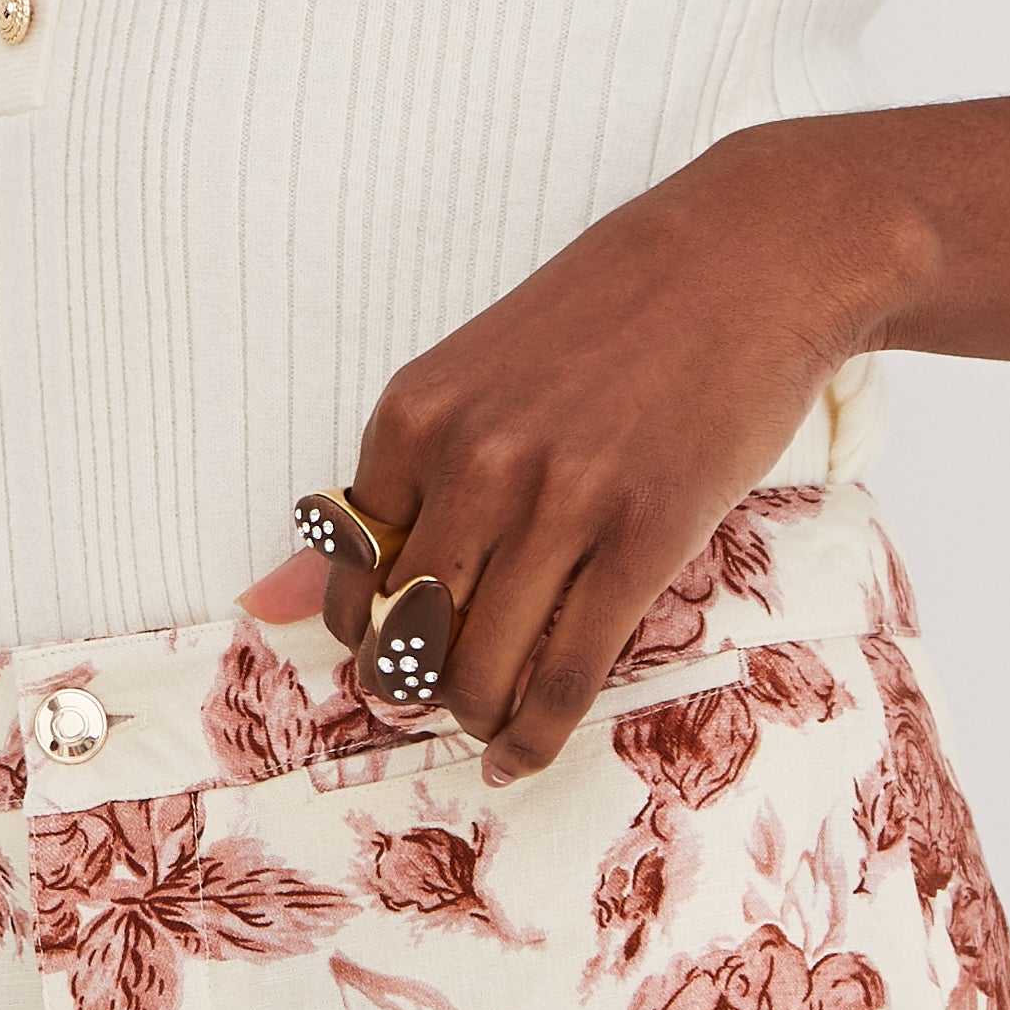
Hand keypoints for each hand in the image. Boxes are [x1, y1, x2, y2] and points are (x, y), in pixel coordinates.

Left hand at [266, 127, 916, 781]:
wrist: (745, 258)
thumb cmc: (609, 315)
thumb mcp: (475, 374)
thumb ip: (390, 487)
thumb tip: (264, 601)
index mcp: (414, 416)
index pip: (350, 573)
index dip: (365, 633)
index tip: (388, 653)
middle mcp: (473, 461)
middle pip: (410, 630)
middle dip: (418, 685)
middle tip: (442, 700)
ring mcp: (560, 501)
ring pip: (482, 664)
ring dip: (478, 715)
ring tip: (490, 726)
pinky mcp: (644, 536)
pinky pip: (569, 669)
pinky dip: (540, 731)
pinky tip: (527, 751)